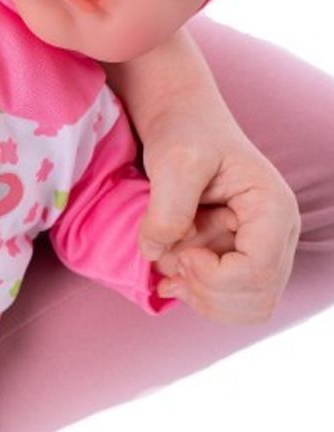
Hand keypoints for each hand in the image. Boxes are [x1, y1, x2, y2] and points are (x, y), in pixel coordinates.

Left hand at [138, 113, 300, 323]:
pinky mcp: (237, 258)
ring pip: (246, 308)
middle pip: (257, 298)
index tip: (180, 251)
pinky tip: (171, 275)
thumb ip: (167, 208)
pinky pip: (229, 302)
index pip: (259, 272)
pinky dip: (198, 297)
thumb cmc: (184, 132)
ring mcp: (260, 250)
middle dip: (206, 289)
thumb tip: (155, 253)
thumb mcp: (174, 160)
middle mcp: (276, 235)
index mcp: (273, 209)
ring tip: (172, 263)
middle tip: (174, 257)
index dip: (213, 276)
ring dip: (201, 296)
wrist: (182, 124)